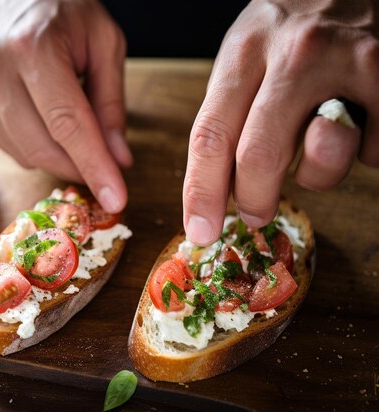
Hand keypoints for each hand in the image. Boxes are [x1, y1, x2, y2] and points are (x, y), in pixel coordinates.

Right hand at [0, 0, 130, 212]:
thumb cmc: (62, 9)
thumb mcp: (103, 42)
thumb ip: (111, 102)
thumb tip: (118, 159)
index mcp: (32, 48)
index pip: (67, 124)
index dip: (94, 166)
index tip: (116, 201)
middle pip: (43, 147)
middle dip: (79, 167)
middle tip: (106, 166)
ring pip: (24, 153)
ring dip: (58, 155)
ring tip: (71, 123)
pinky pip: (7, 145)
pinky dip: (34, 144)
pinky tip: (42, 117)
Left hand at [183, 0, 378, 244]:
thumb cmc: (286, 29)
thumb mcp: (244, 56)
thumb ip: (229, 116)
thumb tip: (216, 194)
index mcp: (245, 53)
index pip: (211, 135)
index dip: (202, 192)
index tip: (201, 231)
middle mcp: (293, 55)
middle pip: (259, 156)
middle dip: (253, 199)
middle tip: (252, 212)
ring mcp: (347, 63)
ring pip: (323, 158)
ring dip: (316, 174)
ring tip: (317, 145)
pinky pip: (373, 152)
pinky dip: (363, 152)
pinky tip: (357, 121)